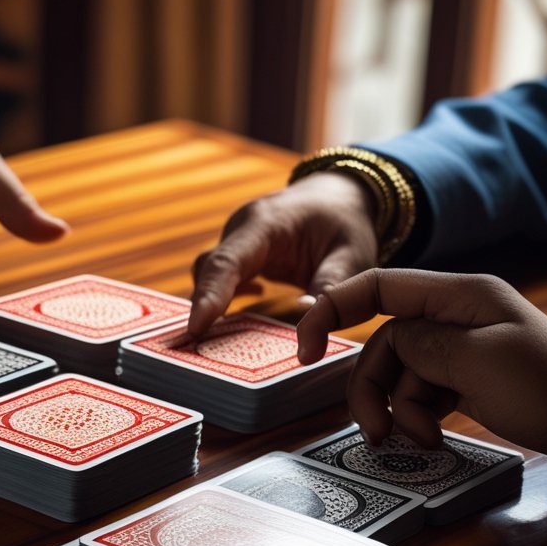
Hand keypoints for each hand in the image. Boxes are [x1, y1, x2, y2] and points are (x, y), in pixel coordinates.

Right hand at [187, 171, 379, 336]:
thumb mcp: (351, 253)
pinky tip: (240, 321)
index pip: (228, 262)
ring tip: (212, 343)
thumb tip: (307, 334)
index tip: (195, 328)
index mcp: (265, 222)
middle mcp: (241, 229)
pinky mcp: (238, 255)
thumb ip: (330, 288)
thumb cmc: (345, 222)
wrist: (337, 197)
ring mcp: (236, 241)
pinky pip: (218, 280)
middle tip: (195, 348)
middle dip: (201, 308)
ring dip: (209, 307)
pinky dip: (221, 303)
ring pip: (209, 276)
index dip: (209, 296)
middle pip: (209, 271)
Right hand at [296, 269, 546, 456]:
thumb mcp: (475, 361)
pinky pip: (420, 391)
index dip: (333, 310)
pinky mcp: (463, 377)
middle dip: (373, 388)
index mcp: (459, 293)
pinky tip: (434, 437)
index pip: (378, 286)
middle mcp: (455, 314)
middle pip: (384, 342)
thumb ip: (419, 344)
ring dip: (400, 409)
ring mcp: (459, 347)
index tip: (304, 350)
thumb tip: (391, 344)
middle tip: (375, 433)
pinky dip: (419, 416)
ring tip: (419, 440)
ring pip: (399, 373)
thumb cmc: (542, 387)